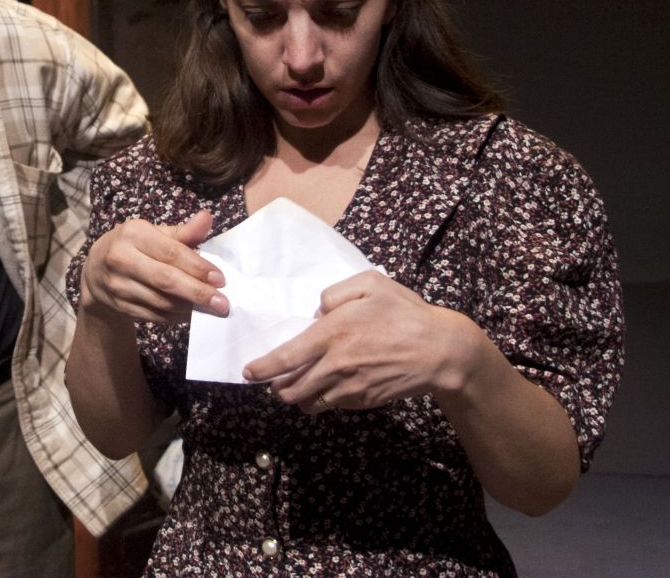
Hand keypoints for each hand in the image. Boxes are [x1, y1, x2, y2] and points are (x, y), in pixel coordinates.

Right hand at [81, 210, 227, 323]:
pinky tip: (190, 314)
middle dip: (197, 292)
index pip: (170, 252)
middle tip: (222, 303)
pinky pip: (154, 316)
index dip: (197, 267)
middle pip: (165, 280)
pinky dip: (175, 317)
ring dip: (189, 307)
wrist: (95, 271)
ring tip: (210, 309)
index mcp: (133, 234)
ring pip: (161, 301)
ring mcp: (118, 285)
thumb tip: (207, 218)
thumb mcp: (152, 233)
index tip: (221, 279)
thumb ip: (182, 232)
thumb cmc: (132, 246)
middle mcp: (121, 259)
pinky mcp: (119, 306)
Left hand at [243, 270, 477, 412]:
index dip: (261, 368)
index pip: (284, 358)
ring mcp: (350, 387)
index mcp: (331, 334)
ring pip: (309, 402)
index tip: (248, 372)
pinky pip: (332, 405)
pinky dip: (323, 399)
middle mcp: (335, 365)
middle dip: (276, 387)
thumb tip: (316, 312)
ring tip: (299, 384)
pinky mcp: (364, 401)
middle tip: (274, 380)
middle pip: (290, 389)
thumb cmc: (405, 312)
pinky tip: (329, 385)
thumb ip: (334, 293)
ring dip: (298, 396)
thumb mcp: (369, 284)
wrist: (442, 351)